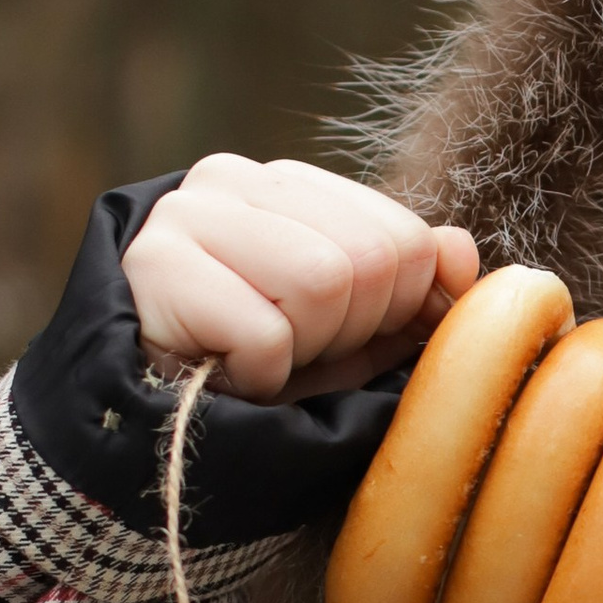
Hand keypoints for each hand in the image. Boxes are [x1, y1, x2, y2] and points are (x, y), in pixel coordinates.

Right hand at [120, 155, 477, 401]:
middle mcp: (232, 178)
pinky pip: (265, 333)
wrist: (141, 425)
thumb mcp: (351, 335)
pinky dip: (258, 376)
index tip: (335, 339)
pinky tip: (222, 373)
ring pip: (322, 281)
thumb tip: (461, 251)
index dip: (391, 312)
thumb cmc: (252, 372)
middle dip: (348, 332)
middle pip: (371, 258)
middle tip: (291, 354)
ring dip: (304, 350)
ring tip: (259, 360)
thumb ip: (413, 289)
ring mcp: (186, 214)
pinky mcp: (154, 266)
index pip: (404, 236)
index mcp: (287, 182)